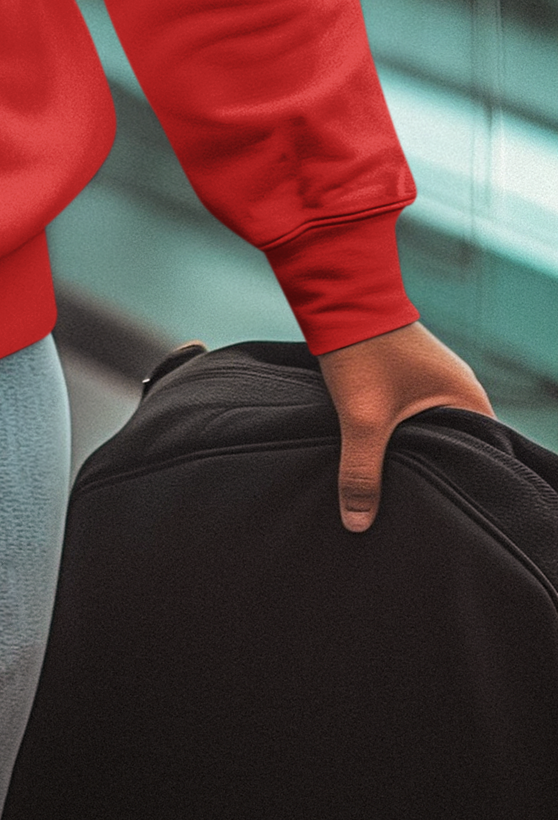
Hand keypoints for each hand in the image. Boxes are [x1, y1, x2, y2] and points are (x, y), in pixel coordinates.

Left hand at [318, 321, 490, 531]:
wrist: (336, 295)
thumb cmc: (360, 350)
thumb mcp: (360, 418)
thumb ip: (361, 472)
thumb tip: (357, 524)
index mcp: (466, 397)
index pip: (483, 454)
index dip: (464, 483)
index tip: (448, 512)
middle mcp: (459, 387)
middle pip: (457, 445)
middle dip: (437, 472)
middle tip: (420, 506)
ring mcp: (435, 378)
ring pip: (434, 430)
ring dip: (418, 451)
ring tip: (402, 486)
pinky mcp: (410, 374)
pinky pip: (418, 415)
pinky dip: (405, 433)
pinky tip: (387, 454)